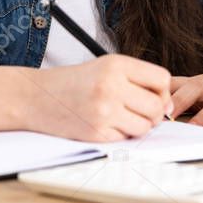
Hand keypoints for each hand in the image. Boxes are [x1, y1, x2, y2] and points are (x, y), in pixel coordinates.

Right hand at [0, 55, 173, 141]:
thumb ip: (137, 79)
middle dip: (154, 112)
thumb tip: (168, 103)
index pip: (162, 79)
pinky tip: (106, 124)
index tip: (154, 95)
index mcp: (117, 64)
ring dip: (139, 125)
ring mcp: (104, 111)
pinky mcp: (96, 133)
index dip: (163, 90)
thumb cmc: (73, 82)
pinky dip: (121, 135)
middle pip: (157, 106)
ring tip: (122, 117)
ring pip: (146, 126)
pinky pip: (126, 138)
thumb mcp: (105, 66)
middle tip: (139, 110)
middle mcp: (112, 86)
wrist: (34, 97)